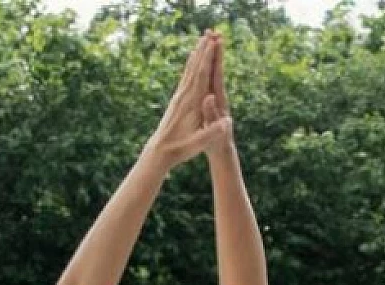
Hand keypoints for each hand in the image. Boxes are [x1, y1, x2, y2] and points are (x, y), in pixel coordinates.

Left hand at [145, 33, 232, 169]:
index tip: (214, 43)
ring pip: (189, 70)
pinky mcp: (177, 100)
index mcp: (191, 104)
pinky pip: (185, 78)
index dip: (208, 59)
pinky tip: (191, 60)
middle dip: (203, 50)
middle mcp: (184, 96)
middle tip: (210, 33)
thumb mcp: (198, 144)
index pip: (202, 77)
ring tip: (202, 40)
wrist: (159, 152)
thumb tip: (225, 123)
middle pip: (195, 68)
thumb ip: (211, 132)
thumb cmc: (180, 149)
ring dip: (196, 54)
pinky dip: (190, 65)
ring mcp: (179, 97)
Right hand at [205, 31, 234, 159]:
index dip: (216, 59)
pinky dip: (204, 71)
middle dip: (215, 52)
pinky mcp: (210, 103)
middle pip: (216, 70)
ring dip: (210, 58)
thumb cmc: (218, 145)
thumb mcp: (214, 130)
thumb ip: (211, 114)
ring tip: (208, 41)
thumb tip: (210, 97)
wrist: (223, 153)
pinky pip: (206, 82)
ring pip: (211, 74)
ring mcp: (215, 99)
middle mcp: (219, 97)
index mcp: (219, 102)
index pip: (217, 76)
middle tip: (213, 32)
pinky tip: (201, 64)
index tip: (216, 42)